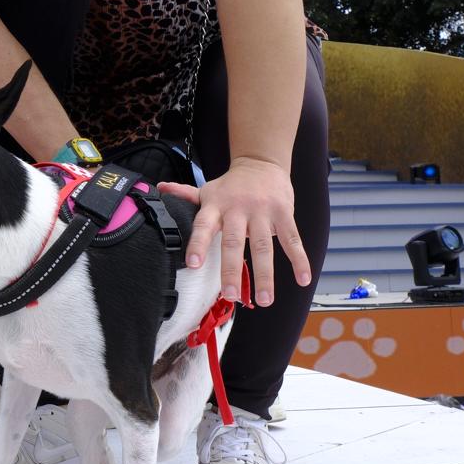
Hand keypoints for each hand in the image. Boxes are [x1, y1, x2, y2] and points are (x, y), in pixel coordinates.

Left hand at [159, 156, 309, 308]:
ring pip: (264, 246)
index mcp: (216, 206)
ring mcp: (263, 212)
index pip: (203, 225)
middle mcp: (238, 209)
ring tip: (265, 300)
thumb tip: (160, 189)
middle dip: (232, 269)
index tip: (193, 264)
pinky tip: (303, 280)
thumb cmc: (231, 185)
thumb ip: (186, 195)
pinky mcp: (284, 214)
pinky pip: (292, 239)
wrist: (262, 163)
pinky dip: (299, 260)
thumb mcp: (208, 190)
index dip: (198, 243)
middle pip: (234, 242)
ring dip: (266, 274)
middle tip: (231, 296)